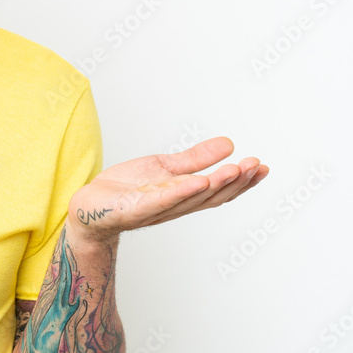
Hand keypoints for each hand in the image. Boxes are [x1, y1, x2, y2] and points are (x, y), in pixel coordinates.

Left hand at [66, 136, 268, 243]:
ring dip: (216, 184)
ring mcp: (156, 208)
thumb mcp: (165, 167)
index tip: (263, 167)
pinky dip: (181, 192)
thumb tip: (228, 144)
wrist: (89, 207)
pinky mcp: (135, 208)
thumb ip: (195, 158)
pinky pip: (162, 200)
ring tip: (236, 169)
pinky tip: (198, 182)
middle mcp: (175, 205)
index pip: (219, 190)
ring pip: (192, 198)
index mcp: (184, 196)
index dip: (242, 181)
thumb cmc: (126, 190)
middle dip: (236, 182)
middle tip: (256, 166)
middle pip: (212, 196)